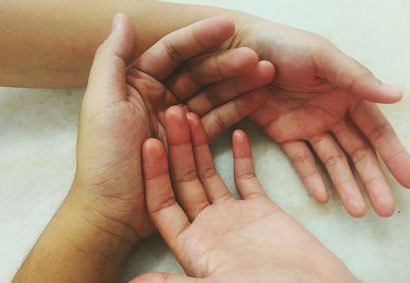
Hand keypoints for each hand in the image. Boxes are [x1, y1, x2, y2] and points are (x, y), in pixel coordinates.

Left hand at [71, 14, 273, 242]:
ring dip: (238, 83)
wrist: (113, 212)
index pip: (172, 52)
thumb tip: (121, 17)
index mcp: (135, 83)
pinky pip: (217, 121)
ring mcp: (176, 121)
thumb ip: (111, 58)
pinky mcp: (190, 143)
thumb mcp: (101, 104)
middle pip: (197, 72)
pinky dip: (237, 109)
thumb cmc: (105, 158)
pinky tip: (258, 97)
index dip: (199, 37)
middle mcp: (158, 97)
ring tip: (266, 73)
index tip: (228, 25)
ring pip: (212, 94)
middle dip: (226, 63)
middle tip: (256, 58)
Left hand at [132, 106, 356, 282]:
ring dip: (201, 146)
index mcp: (192, 246)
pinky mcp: (261, 210)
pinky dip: (240, 156)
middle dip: (177, 148)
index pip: (163, 204)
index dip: (153, 174)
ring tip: (193, 114)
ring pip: (210, 175)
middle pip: (185, 182)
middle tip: (172, 112)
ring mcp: (234, 217)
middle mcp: (208, 228)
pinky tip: (235, 132)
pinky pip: (245, 178)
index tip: (148, 142)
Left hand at [228, 19, 409, 216]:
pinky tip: (324, 197)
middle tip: (386, 210)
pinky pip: (301, 159)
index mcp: (348, 94)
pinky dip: (312, 178)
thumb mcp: (322, 56)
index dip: (393, 155)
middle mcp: (332, 113)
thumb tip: (396, 95)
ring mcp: (308, 125)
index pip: (376, 130)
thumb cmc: (285, 46)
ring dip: (345, 186)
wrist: (241, 52)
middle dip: (372, 180)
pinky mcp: (284, 133)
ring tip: (357, 212)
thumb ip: (355, 77)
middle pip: (358, 153)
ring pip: (332, 161)